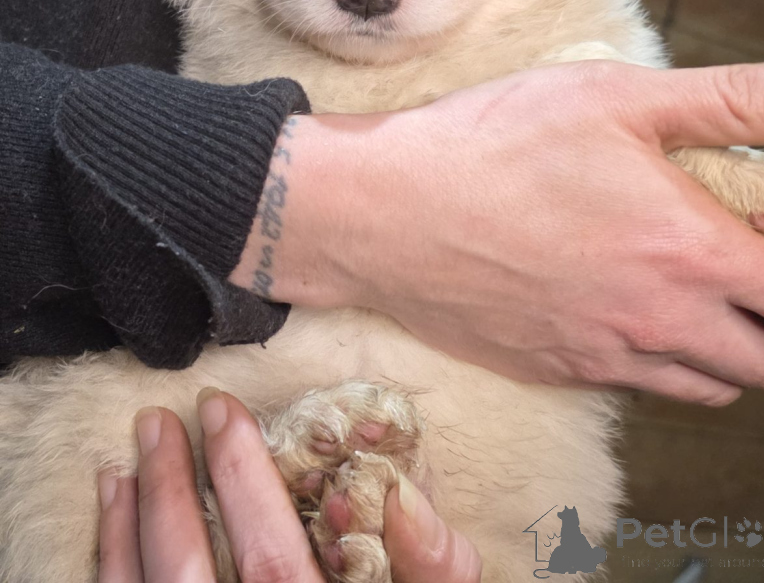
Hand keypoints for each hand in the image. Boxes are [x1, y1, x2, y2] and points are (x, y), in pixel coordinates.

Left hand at [97, 391, 480, 581]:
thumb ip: (433, 563)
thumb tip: (402, 494)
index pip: (273, 562)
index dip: (243, 482)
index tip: (222, 412)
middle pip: (189, 576)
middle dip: (171, 490)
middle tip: (160, 420)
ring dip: (130, 524)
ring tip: (132, 455)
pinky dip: (114, 562)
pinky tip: (116, 513)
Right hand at [231, 57, 763, 404]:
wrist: (384, 210)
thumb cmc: (495, 142)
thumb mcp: (621, 97)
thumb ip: (744, 100)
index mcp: (689, 250)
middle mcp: (659, 320)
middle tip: (756, 268)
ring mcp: (607, 357)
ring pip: (713, 386)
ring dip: (728, 348)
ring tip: (691, 286)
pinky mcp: (561, 373)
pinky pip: (641, 388)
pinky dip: (660, 358)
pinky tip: (621, 302)